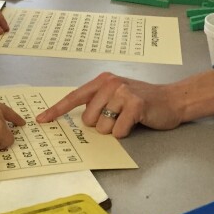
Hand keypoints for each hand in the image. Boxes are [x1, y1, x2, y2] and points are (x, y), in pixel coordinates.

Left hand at [36, 73, 182, 137]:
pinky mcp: (135, 104)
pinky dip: (127, 132)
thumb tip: (80, 120)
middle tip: (119, 117)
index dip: (57, 110)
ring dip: (115, 129)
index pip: (74, 97)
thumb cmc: (143, 101)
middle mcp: (110, 83)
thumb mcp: (117, 96)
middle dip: (102, 125)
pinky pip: (118, 131)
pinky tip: (136, 121)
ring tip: (129, 118)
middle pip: (89, 119)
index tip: (41, 120)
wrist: (172, 100)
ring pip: (102, 127)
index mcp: (102, 81)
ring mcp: (123, 92)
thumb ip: (99, 102)